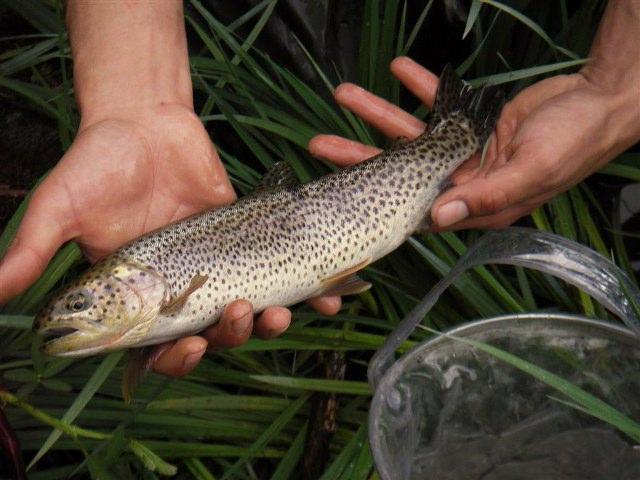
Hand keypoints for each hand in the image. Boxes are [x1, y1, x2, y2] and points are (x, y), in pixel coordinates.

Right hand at [0, 104, 339, 375]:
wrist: (145, 120)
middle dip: (228, 338)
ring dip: (267, 322)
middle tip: (240, 314)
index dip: (174, 359)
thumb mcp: (61, 206)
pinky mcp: (249, 240)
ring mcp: (219, 266)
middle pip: (211, 336)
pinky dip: (306, 291)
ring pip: (247, 312)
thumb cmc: (99, 163)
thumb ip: (33, 250)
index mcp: (139, 295)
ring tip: (279, 312)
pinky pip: (280, 272)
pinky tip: (327, 300)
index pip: (157, 345)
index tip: (186, 347)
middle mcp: (182, 288)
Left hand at [308, 56, 639, 230]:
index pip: (416, 209)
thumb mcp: (532, 170)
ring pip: (411, 134)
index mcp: (475, 202)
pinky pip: (439, 103)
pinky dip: (420, 86)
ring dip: (379, 113)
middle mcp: (462, 180)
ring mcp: (464, 150)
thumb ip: (484, 195)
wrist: (600, 101)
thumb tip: (437, 217)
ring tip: (344, 94)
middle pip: (399, 171)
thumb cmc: (575, 141)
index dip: (377, 202)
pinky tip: (397, 70)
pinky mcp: (471, 121)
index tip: (340, 193)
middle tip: (319, 145)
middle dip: (359, 156)